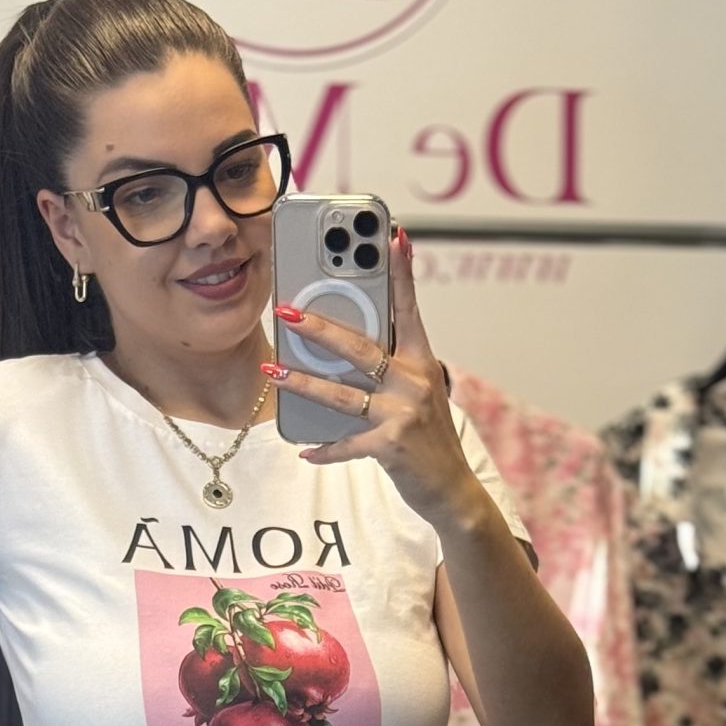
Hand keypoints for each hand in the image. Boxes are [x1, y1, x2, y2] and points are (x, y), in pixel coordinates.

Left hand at [266, 230, 484, 529]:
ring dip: (303, 382)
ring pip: (342, 394)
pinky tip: (304, 450)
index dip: (401, 272)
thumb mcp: (419, 394)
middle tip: (287, 312)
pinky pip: (346, 444)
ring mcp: (403, 413)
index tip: (393, 236)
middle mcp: (414, 382)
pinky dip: (325, 449)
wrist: (452, 490)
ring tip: (273, 370)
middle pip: (360, 348)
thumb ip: (393, 368)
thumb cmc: (428, 437)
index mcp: (422, 362)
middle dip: (320, 328)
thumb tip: (346, 348)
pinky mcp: (391, 446)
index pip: (409, 308)